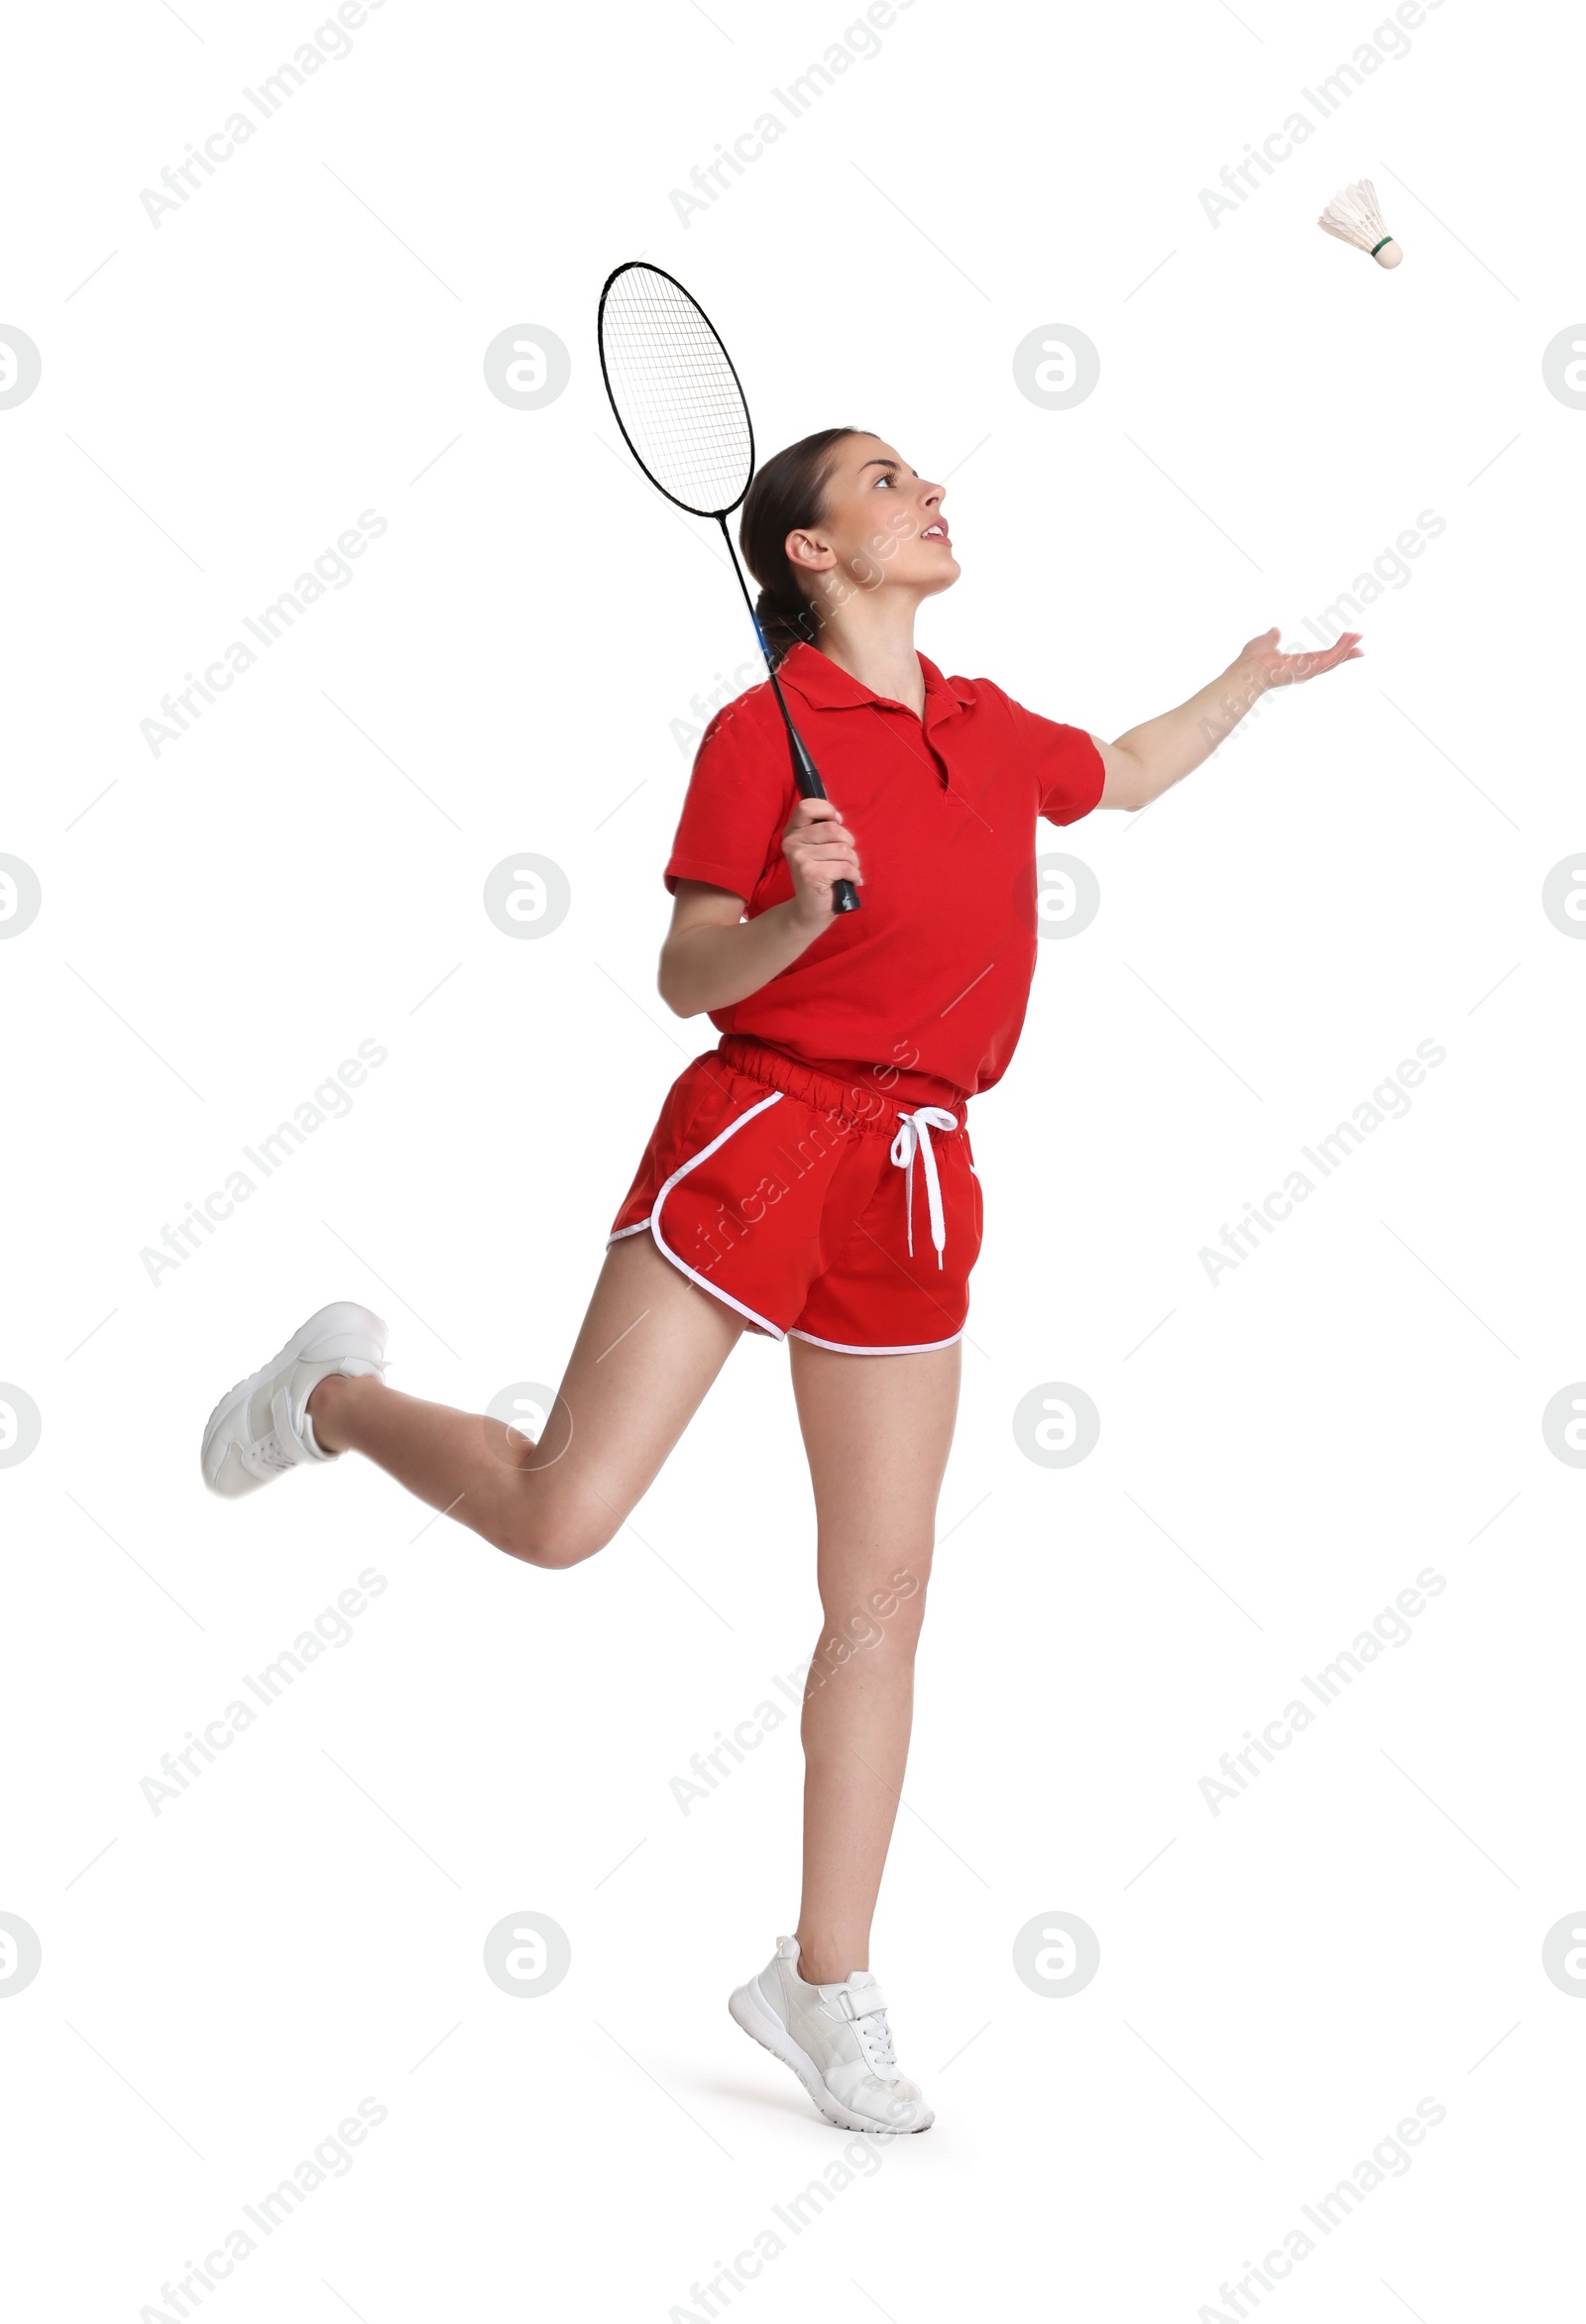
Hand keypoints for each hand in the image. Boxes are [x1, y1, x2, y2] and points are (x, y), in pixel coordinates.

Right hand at [782, 795, 860, 928]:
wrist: (810, 910)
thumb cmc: (821, 875)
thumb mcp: (819, 847)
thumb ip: (824, 829)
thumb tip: (838, 818)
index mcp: (792, 832)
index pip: (807, 806)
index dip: (827, 810)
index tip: (837, 822)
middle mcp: (791, 842)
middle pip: (833, 828)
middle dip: (848, 843)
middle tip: (846, 857)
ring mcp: (799, 858)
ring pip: (843, 849)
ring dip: (853, 862)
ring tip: (848, 871)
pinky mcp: (810, 874)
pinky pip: (845, 867)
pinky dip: (854, 875)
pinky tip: (850, 881)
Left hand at [1237, 624, 1362, 692]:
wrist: (1249, 668)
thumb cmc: (1252, 659)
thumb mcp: (1265, 642)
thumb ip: (1272, 637)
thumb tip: (1274, 631)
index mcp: (1297, 664)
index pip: (1320, 658)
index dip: (1333, 651)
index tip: (1346, 644)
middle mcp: (1304, 670)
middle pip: (1331, 662)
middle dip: (1346, 652)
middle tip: (1361, 645)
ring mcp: (1307, 671)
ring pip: (1333, 660)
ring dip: (1346, 648)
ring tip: (1357, 636)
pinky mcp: (1309, 669)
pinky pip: (1329, 659)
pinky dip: (1340, 649)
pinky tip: (1349, 639)